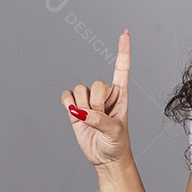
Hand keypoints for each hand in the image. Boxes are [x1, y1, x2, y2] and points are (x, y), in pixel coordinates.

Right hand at [60, 29, 131, 167]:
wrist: (106, 158)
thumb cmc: (117, 144)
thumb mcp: (114, 132)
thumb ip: (99, 120)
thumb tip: (80, 112)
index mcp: (121, 94)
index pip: (121, 68)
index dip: (123, 50)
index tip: (125, 32)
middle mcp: (105, 93)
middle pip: (96, 84)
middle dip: (96, 104)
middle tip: (101, 119)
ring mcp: (89, 100)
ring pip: (80, 90)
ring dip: (83, 108)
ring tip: (91, 121)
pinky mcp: (75, 107)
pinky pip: (66, 96)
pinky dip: (68, 104)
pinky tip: (75, 114)